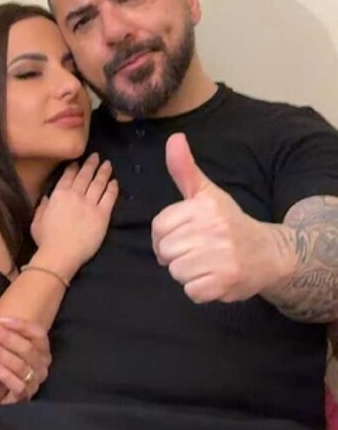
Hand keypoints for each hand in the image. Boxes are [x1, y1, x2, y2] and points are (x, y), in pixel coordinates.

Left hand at [0, 317, 51, 403]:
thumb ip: (5, 332)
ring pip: (21, 366)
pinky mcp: (24, 397)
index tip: (1, 319)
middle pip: (27, 349)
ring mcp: (33, 383)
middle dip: (5, 338)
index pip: (38, 335)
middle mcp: (41, 367)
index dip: (22, 326)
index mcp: (41, 351)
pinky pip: (17, 386)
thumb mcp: (5, 346)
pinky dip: (4, 374)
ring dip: (0, 353)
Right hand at [30, 153, 118, 278]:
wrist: (60, 254)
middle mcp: (75, 195)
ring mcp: (90, 204)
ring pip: (99, 183)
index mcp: (58, 195)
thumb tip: (47, 198)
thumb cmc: (46, 240)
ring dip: (104, 172)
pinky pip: (109, 197)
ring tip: (107, 164)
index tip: (77, 162)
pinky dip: (112, 188)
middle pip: (85, 175)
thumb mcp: (37, 221)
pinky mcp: (103, 215)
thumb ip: (42, 207)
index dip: (74, 168)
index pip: (68, 176)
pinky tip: (114, 182)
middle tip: (96, 156)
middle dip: (91, 164)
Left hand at [152, 133, 279, 302]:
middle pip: (165, 251)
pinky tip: (214, 278)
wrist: (270, 253)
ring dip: (187, 273)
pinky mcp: (225, 282)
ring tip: (207, 263)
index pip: (159, 227)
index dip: (165, 235)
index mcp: (204, 207)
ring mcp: (221, 257)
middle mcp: (214, 229)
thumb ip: (184, 170)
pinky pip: (191, 291)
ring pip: (176, 272)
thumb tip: (174, 137)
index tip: (183, 235)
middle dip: (176, 255)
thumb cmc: (229, 223)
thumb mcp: (207, 193)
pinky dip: (200, 290)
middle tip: (198, 250)